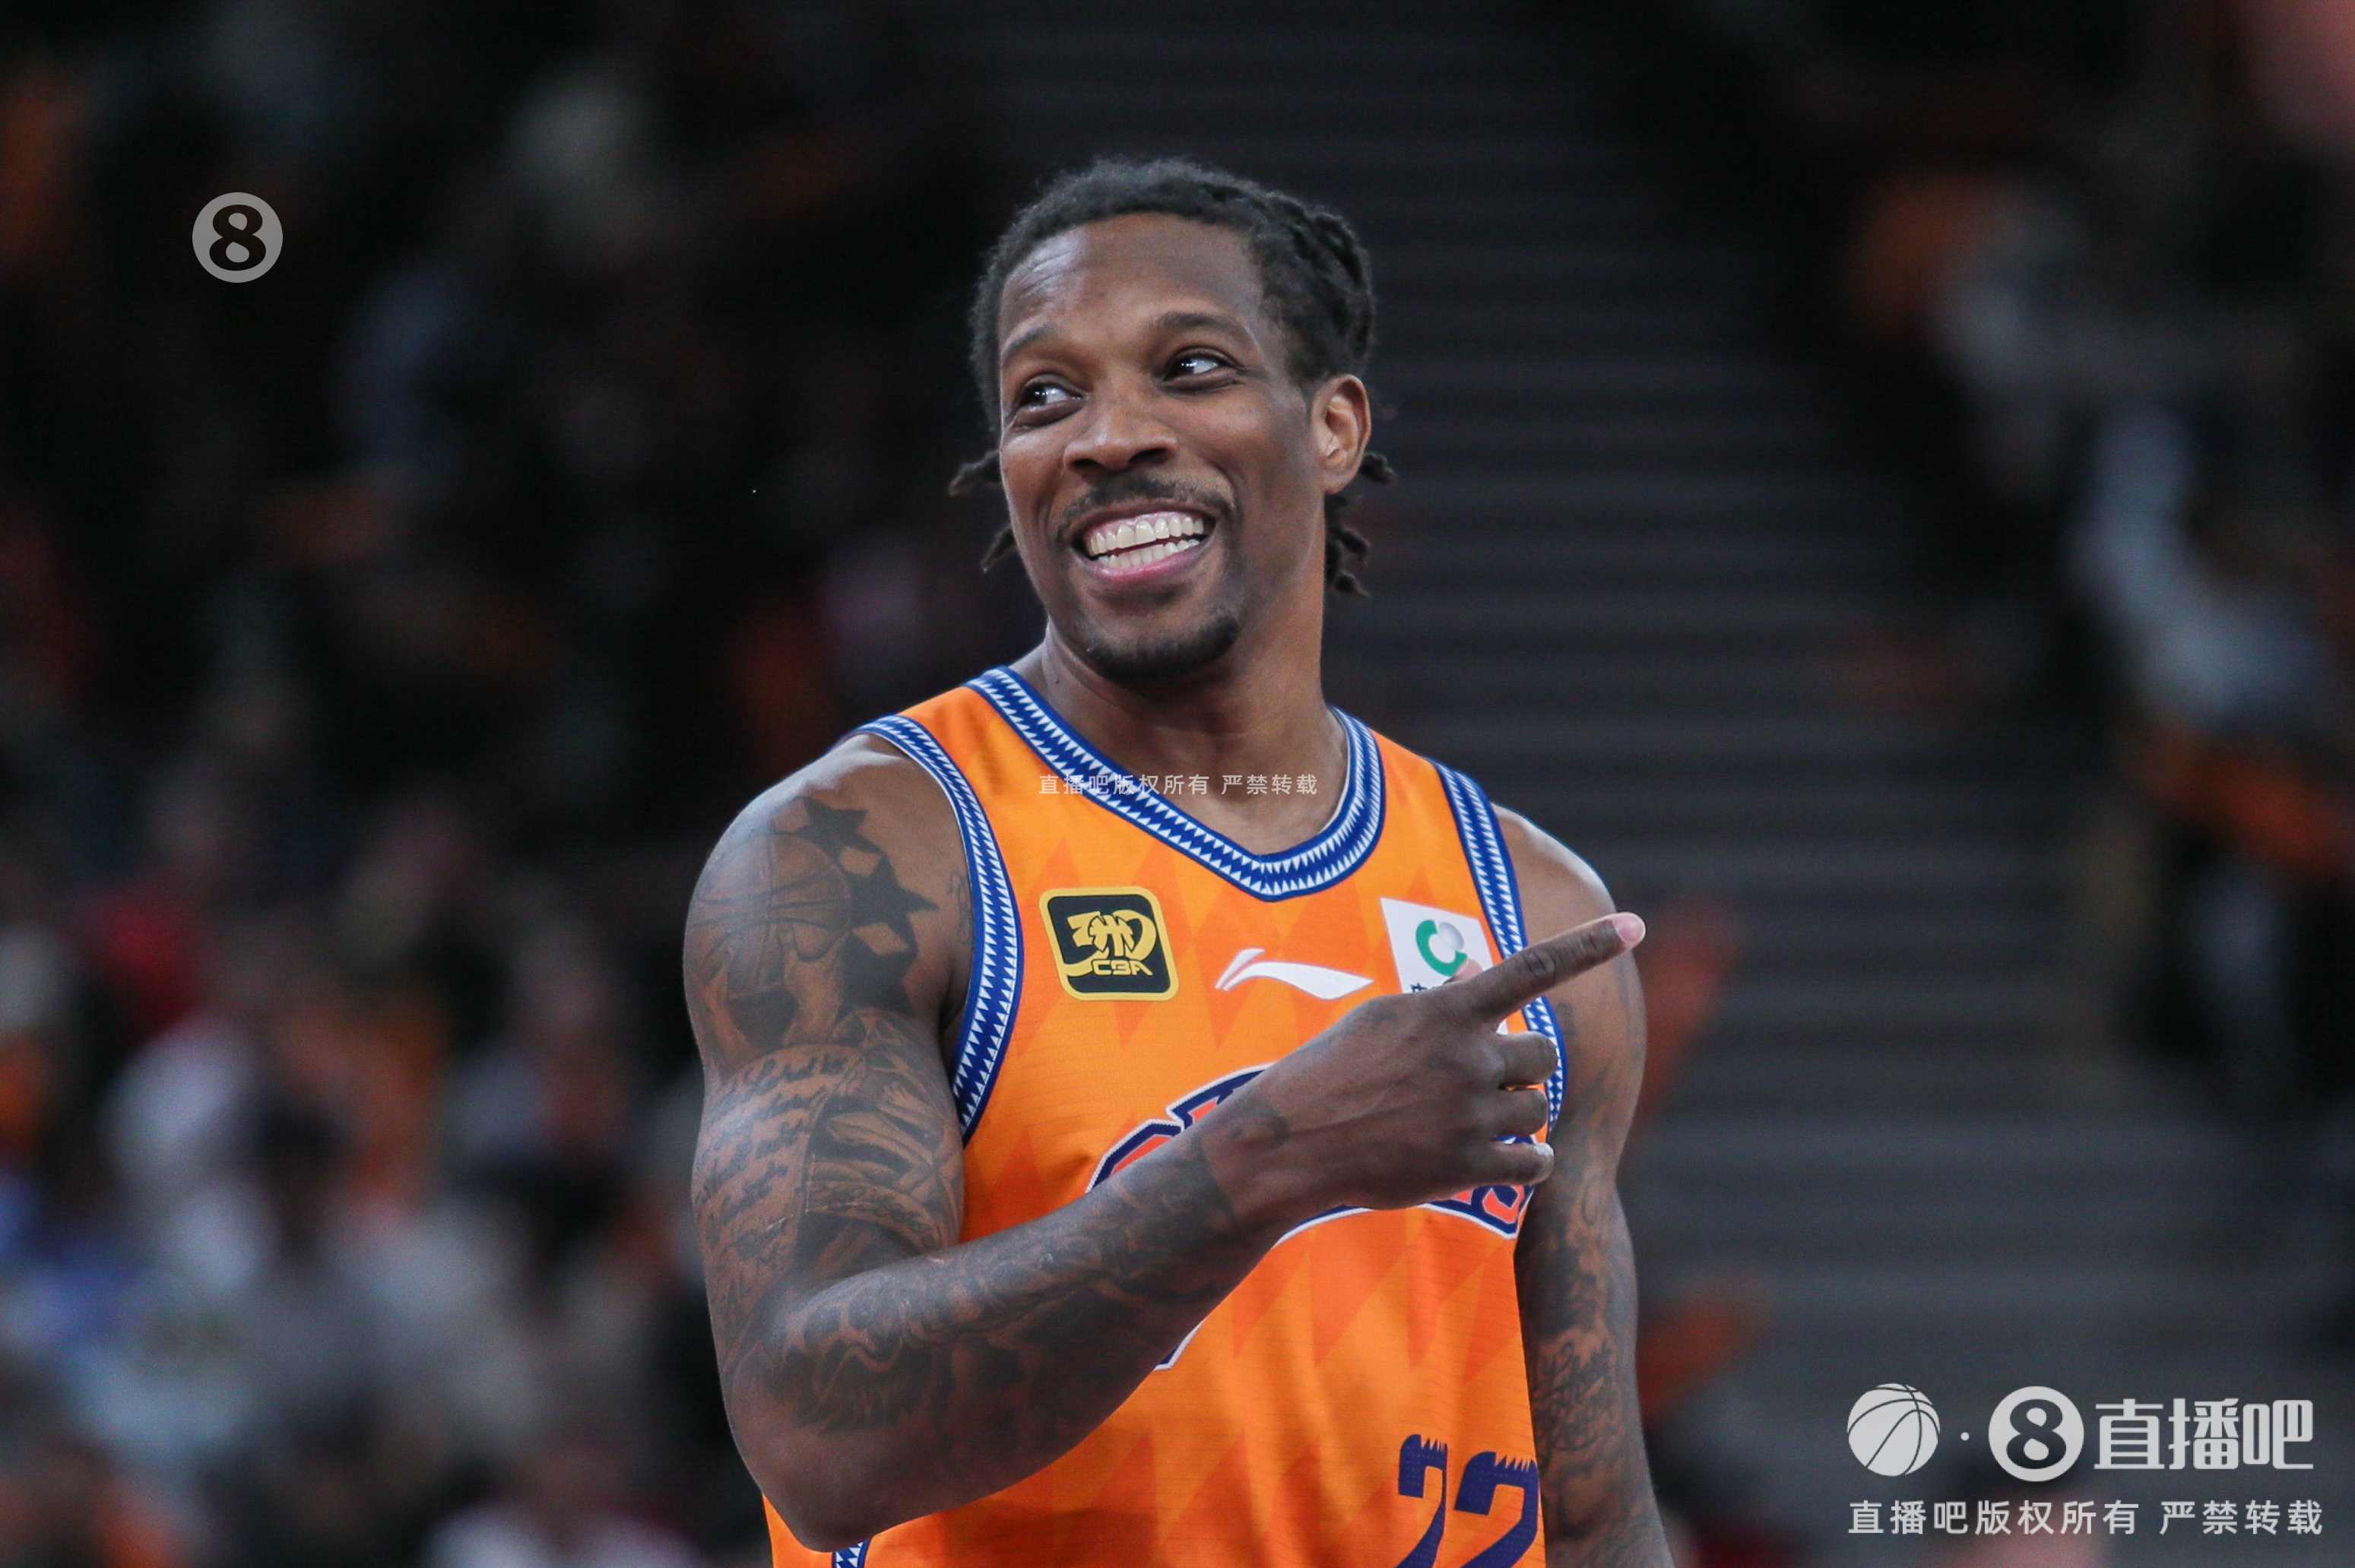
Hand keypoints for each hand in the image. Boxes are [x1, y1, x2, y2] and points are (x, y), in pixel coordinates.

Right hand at [1206, 913, 1643, 1226]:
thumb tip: (1482, 967)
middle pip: (1543, 1058)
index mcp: (1447, 1012)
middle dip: (1522, 1069)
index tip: (1636, 926)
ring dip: (1514, 1116)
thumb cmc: (1330, 1072)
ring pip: (1537, 1110)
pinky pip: (1535, 1163)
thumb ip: (1441, 1000)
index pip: (1531, 969)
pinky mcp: (1468, 1168)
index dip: (1588, 945)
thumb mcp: (1379, 1019)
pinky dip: (1528, 1163)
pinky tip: (1502, 1161)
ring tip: (1466, 1123)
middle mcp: (1467, 1058)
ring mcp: (1470, 1115)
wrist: (1289, 1143)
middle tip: (1482, 1081)